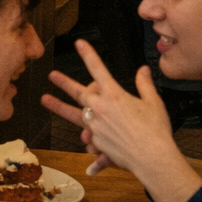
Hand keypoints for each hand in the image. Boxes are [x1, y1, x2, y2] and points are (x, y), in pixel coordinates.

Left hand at [41, 40, 179, 179]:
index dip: (88, 54)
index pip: (98, 69)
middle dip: (64, 82)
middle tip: (52, 75)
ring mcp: (95, 126)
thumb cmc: (156, 130)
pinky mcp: (96, 142)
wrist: (153, 159)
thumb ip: (145, 85)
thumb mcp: (154, 103)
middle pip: (78, 92)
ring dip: (59, 106)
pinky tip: (86, 139)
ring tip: (45, 99)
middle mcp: (100, 108)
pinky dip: (89, 138)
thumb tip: (143, 70)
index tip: (79, 43)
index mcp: (114, 95)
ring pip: (73, 114)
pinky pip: (89, 138)